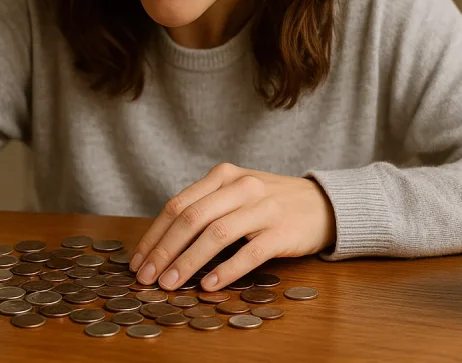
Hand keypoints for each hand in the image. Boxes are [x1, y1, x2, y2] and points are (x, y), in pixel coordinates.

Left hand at [129, 163, 336, 290]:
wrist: (323, 204)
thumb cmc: (271, 202)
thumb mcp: (236, 193)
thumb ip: (206, 207)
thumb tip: (162, 244)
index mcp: (223, 176)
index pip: (178, 204)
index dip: (154, 235)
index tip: (138, 260)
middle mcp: (241, 187)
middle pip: (191, 218)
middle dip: (164, 250)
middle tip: (146, 277)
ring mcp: (262, 208)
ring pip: (216, 234)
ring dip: (188, 262)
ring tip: (170, 283)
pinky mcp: (281, 231)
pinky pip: (249, 252)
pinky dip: (226, 270)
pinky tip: (209, 285)